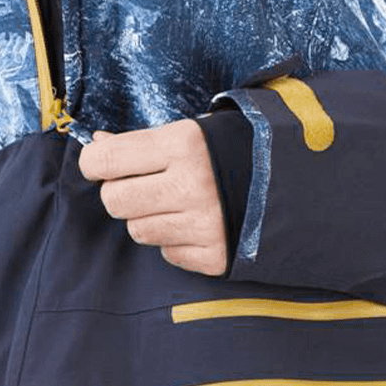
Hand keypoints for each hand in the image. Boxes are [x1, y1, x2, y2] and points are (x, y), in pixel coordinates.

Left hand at [78, 118, 228, 275]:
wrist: (292, 179)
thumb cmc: (231, 148)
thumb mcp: (188, 131)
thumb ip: (141, 142)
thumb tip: (96, 145)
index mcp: (183, 144)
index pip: (106, 159)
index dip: (93, 162)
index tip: (98, 163)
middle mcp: (192, 185)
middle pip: (114, 200)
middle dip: (120, 192)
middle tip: (140, 183)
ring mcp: (205, 224)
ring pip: (137, 230)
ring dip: (147, 217)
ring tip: (173, 202)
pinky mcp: (215, 255)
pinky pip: (167, 253)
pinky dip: (174, 240)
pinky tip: (195, 222)